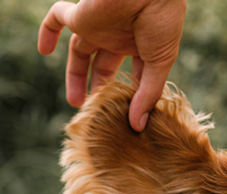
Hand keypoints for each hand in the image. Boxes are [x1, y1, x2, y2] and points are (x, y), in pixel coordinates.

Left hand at [38, 0, 186, 131]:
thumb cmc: (163, 22)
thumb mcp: (160, 62)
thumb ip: (148, 94)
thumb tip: (138, 126)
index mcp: (140, 46)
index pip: (131, 73)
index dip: (128, 94)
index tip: (126, 117)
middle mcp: (118, 37)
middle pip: (103, 66)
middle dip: (100, 88)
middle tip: (96, 112)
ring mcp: (98, 26)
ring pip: (79, 51)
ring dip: (74, 75)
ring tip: (75, 102)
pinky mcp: (81, 15)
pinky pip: (57, 18)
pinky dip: (47, 31)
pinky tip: (44, 50)